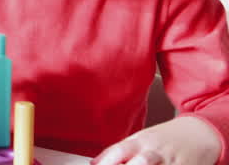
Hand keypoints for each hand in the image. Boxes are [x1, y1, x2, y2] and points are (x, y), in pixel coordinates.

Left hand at [91, 116, 222, 164]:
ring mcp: (171, 160)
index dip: (106, 162)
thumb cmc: (165, 138)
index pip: (118, 151)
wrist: (199, 132)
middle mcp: (154, 150)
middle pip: (138, 162)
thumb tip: (94, 163)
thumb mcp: (140, 139)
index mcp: (139, 141)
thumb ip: (118, 152)